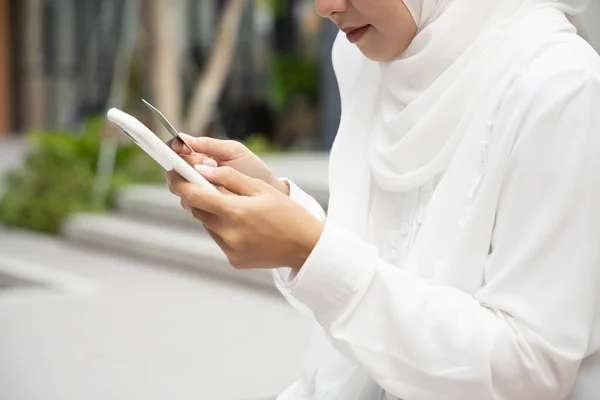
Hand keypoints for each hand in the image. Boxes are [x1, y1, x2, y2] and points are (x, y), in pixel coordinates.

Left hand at [166, 165, 323, 271]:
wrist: (306, 247)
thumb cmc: (287, 214)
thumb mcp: (261, 188)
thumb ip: (229, 178)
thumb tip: (201, 170)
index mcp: (235, 212)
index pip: (194, 195)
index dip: (179, 183)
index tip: (172, 174)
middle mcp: (229, 234)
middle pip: (198, 210)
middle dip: (197, 195)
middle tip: (202, 183)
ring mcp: (230, 250)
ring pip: (207, 225)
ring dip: (211, 212)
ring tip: (231, 204)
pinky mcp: (234, 260)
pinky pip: (219, 239)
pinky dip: (223, 228)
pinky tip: (243, 224)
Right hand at [167, 134, 289, 195]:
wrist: (269, 194)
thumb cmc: (252, 169)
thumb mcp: (234, 151)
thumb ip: (209, 144)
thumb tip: (183, 137)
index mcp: (200, 157)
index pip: (176, 152)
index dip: (175, 150)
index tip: (181, 148)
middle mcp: (195, 175)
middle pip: (175, 170)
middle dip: (188, 166)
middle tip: (210, 164)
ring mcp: (199, 192)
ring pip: (179, 188)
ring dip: (192, 183)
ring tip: (214, 179)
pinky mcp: (204, 208)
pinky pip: (190, 204)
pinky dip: (197, 199)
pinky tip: (212, 195)